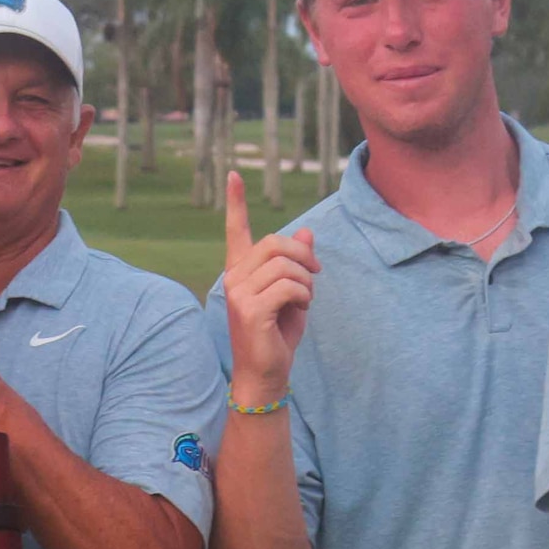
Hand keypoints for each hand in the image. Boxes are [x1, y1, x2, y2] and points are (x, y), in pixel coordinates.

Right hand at [218, 169, 316, 407]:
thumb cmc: (278, 334)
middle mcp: (234, 277)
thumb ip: (298, 263)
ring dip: (306, 281)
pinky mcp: (249, 309)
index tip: (233, 175)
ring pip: (285, 265)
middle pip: (275, 242)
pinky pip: (288, 286)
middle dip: (303, 256)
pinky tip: (300, 308)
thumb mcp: (294, 293)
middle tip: (315, 276)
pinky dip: (303, 295)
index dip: (236, 202)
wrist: (265, 373)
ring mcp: (238, 292)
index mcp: (241, 270)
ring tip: (305, 299)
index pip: (236, 230)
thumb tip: (307, 232)